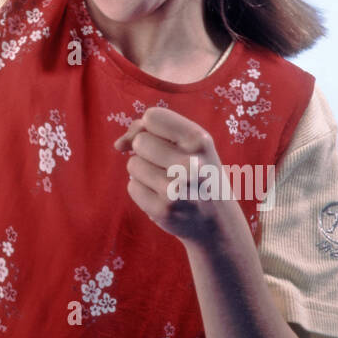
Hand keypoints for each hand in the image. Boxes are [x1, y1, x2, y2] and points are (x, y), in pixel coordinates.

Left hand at [112, 107, 240, 247]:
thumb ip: (152, 129)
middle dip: (147, 152)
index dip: (148, 127)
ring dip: (144, 172)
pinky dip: (143, 191)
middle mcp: (190, 164)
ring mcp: (176, 189)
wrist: (218, 220)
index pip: (152, 116)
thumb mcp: (189, 143)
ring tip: (168, 182)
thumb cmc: (198, 172)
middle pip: (139, 141)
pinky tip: (164, 198)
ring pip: (133, 164)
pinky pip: (132, 187)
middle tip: (169, 166)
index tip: (161, 139)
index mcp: (199, 140)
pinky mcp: (163, 210)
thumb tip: (118, 145)